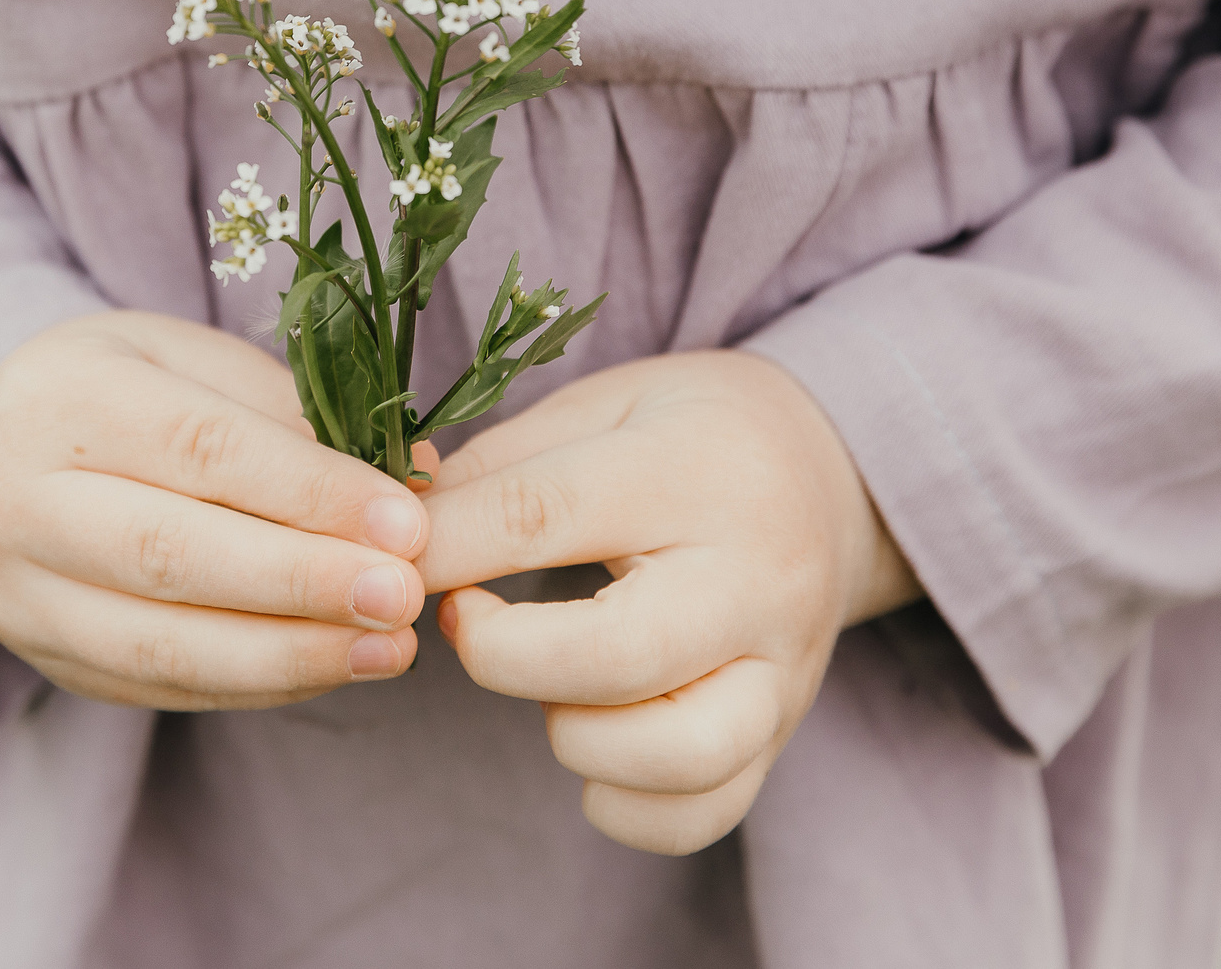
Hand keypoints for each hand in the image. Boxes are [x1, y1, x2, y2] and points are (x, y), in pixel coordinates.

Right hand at [0, 310, 439, 710]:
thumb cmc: (128, 388)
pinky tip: (329, 667)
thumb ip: (296, 418)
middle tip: (402, 598)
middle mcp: (11, 494)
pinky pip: (156, 688)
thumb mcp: (198, 363)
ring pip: (158, 645)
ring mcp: (13, 589)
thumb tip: (417, 484)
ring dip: (288, 656)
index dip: (309, 492)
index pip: (197, 449)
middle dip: (301, 584)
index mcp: (58, 395)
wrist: (0, 439)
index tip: (406, 526)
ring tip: (388, 651)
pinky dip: (255, 685)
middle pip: (169, 554)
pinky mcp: (37, 653)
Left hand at [416, 349, 918, 853]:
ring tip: (549, 685)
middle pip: (617, 656)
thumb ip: (498, 469)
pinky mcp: (784, 732)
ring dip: (575, 736)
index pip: (544, 516)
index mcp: (692, 472)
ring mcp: (781, 667)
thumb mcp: (598, 406)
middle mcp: (752, 578)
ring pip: (677, 755)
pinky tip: (590, 746)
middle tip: (466, 619)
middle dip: (503, 656)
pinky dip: (623, 802)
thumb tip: (388, 526)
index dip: (444, 546)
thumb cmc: (687, 431)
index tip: (395, 557)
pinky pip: (700, 813)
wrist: (831, 470)